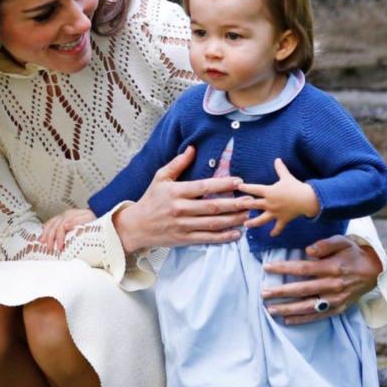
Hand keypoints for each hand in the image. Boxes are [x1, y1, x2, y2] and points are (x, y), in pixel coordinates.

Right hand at [40, 208, 96, 251]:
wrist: (96, 211)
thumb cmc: (93, 217)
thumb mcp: (87, 219)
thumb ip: (76, 222)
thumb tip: (65, 225)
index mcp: (70, 216)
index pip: (60, 227)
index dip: (59, 238)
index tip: (59, 247)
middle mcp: (64, 215)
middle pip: (53, 226)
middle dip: (50, 238)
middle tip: (49, 248)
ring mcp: (62, 216)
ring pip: (50, 223)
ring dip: (45, 233)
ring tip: (41, 242)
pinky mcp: (62, 218)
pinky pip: (51, 222)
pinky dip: (46, 227)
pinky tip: (43, 232)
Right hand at [112, 145, 253, 252]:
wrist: (136, 226)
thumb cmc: (150, 200)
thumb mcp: (160, 178)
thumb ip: (177, 163)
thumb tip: (192, 148)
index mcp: (176, 192)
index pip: (203, 187)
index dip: (222, 184)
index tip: (238, 182)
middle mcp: (180, 209)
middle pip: (212, 206)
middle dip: (234, 204)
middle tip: (250, 200)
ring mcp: (183, 225)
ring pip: (212, 223)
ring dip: (232, 220)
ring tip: (247, 215)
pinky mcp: (184, 239)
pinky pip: (207, 238)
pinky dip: (223, 237)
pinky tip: (236, 234)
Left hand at [237, 159, 319, 236]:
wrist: (306, 199)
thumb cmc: (296, 187)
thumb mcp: (287, 176)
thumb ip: (280, 168)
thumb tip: (277, 159)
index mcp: (269, 192)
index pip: (254, 189)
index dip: (246, 187)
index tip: (238, 186)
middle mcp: (269, 203)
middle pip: (254, 205)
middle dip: (244, 205)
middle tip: (235, 206)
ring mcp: (275, 213)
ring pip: (261, 219)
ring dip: (253, 223)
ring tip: (246, 225)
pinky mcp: (282, 219)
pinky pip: (278, 227)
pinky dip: (275, 231)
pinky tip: (271, 235)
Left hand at [261, 235, 381, 324]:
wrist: (374, 272)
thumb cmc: (353, 254)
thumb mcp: (343, 242)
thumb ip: (325, 244)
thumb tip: (308, 250)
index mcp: (332, 267)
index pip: (303, 268)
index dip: (284, 268)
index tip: (267, 268)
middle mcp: (333, 285)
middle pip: (302, 289)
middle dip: (281, 292)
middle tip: (263, 293)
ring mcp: (335, 300)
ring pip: (308, 306)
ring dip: (288, 309)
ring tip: (270, 310)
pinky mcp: (338, 309)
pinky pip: (318, 316)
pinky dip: (302, 319)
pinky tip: (287, 320)